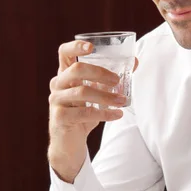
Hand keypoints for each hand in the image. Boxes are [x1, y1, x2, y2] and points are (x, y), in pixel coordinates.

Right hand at [47, 39, 138, 182]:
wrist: (68, 144)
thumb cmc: (83, 112)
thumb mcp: (96, 93)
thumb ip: (110, 78)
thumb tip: (134, 62)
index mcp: (64, 74)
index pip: (64, 53)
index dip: (75, 46)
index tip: (92, 47)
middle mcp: (57, 84)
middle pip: (76, 70)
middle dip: (100, 72)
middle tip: (117, 80)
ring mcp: (56, 101)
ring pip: (82, 91)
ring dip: (106, 96)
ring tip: (123, 100)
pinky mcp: (59, 117)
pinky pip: (84, 112)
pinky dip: (104, 113)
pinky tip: (117, 114)